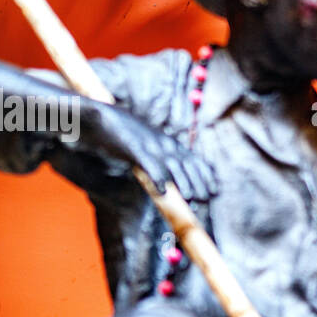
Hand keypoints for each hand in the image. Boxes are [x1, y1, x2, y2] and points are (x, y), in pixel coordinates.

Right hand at [93, 106, 218, 202]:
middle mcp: (164, 144)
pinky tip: (161, 192)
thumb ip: (161, 160)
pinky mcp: (134, 148)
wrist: (101, 116)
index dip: (206, 176)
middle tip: (206, 199)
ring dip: (183, 182)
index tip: (215, 192)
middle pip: (188, 165)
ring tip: (191, 199)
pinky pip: (148, 164)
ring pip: (172, 165)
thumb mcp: (150, 145)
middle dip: (199, 182)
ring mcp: (150, 145)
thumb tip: (169, 184)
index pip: (194, 160)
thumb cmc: (125, 135)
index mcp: (169, 143)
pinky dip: (156, 178)